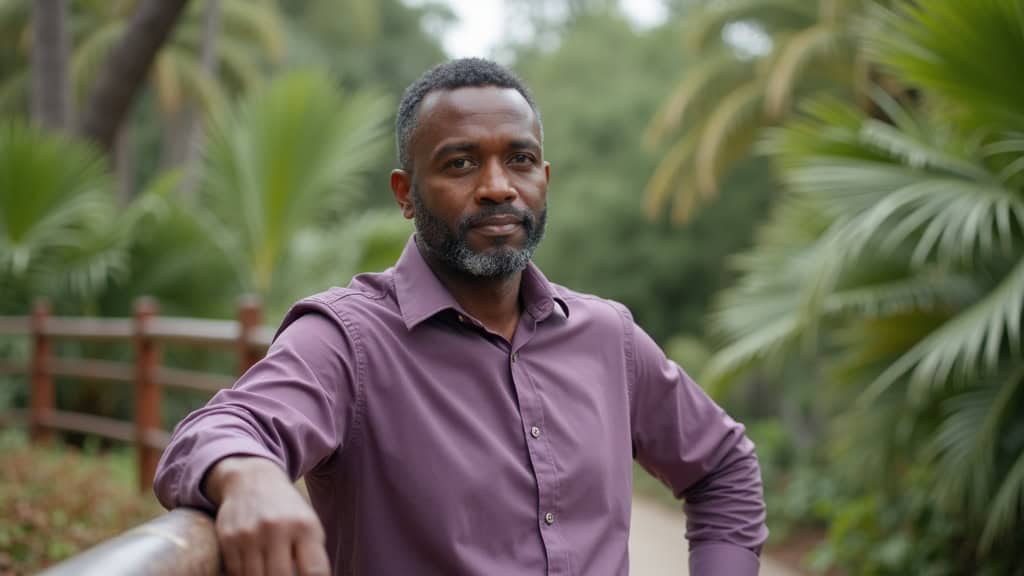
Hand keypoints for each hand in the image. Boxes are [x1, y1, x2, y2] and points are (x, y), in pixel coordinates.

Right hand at [204, 456, 329, 575]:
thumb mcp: (308, 526)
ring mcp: (250, 534)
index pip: (314, 571)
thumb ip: (313, 557)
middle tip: (283, 574)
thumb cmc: (287, 511)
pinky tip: (254, 568)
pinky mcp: (228, 539)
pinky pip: (236, 573)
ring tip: (270, 570)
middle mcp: (277, 529)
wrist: (252, 481)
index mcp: (304, 527)